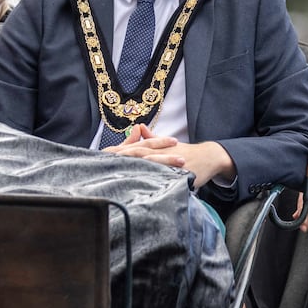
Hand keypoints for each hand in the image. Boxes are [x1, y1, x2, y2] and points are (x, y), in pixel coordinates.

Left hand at [112, 128, 233, 188]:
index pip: (131, 149)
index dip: (116, 152)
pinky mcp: (179, 172)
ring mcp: (169, 162)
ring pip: (150, 162)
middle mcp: (160, 153)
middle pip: (137, 153)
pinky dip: (157, 176)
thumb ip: (151, 138)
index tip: (100, 155)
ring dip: (135, 164)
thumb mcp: (166, 144)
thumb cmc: (185, 153)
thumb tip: (139, 127)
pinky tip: (146, 180)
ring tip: (120, 167)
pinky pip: (166, 175)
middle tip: (103, 160)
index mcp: (154, 148)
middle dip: (120, 156)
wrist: (208, 156)